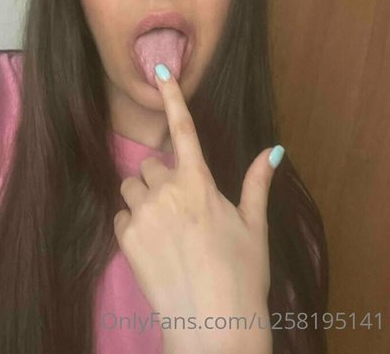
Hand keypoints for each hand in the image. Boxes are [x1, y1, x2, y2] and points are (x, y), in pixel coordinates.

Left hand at [113, 67, 281, 353]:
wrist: (213, 324)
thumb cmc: (240, 274)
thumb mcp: (253, 226)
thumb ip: (257, 183)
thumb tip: (274, 150)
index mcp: (199, 183)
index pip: (184, 130)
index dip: (172, 97)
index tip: (159, 70)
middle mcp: (167, 192)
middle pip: (150, 166)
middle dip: (161, 180)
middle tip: (180, 208)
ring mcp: (142, 215)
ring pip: (131, 188)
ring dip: (143, 199)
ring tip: (164, 228)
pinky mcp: (124, 239)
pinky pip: (120, 216)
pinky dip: (131, 224)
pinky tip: (151, 246)